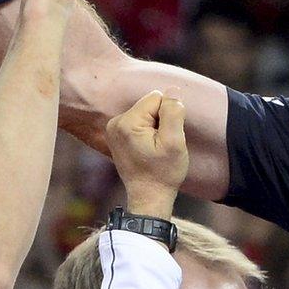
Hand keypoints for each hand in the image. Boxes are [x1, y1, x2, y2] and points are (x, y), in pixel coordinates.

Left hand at [105, 90, 188, 217]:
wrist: (149, 197)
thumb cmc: (163, 173)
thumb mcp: (175, 142)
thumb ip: (173, 112)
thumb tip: (172, 91)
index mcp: (127, 122)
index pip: (157, 98)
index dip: (168, 116)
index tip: (165, 139)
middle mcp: (115, 122)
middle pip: (150, 104)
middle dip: (161, 121)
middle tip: (160, 145)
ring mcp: (113, 129)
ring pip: (146, 113)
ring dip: (155, 127)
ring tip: (154, 149)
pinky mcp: (116, 135)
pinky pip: (140, 122)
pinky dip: (147, 133)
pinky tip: (147, 150)